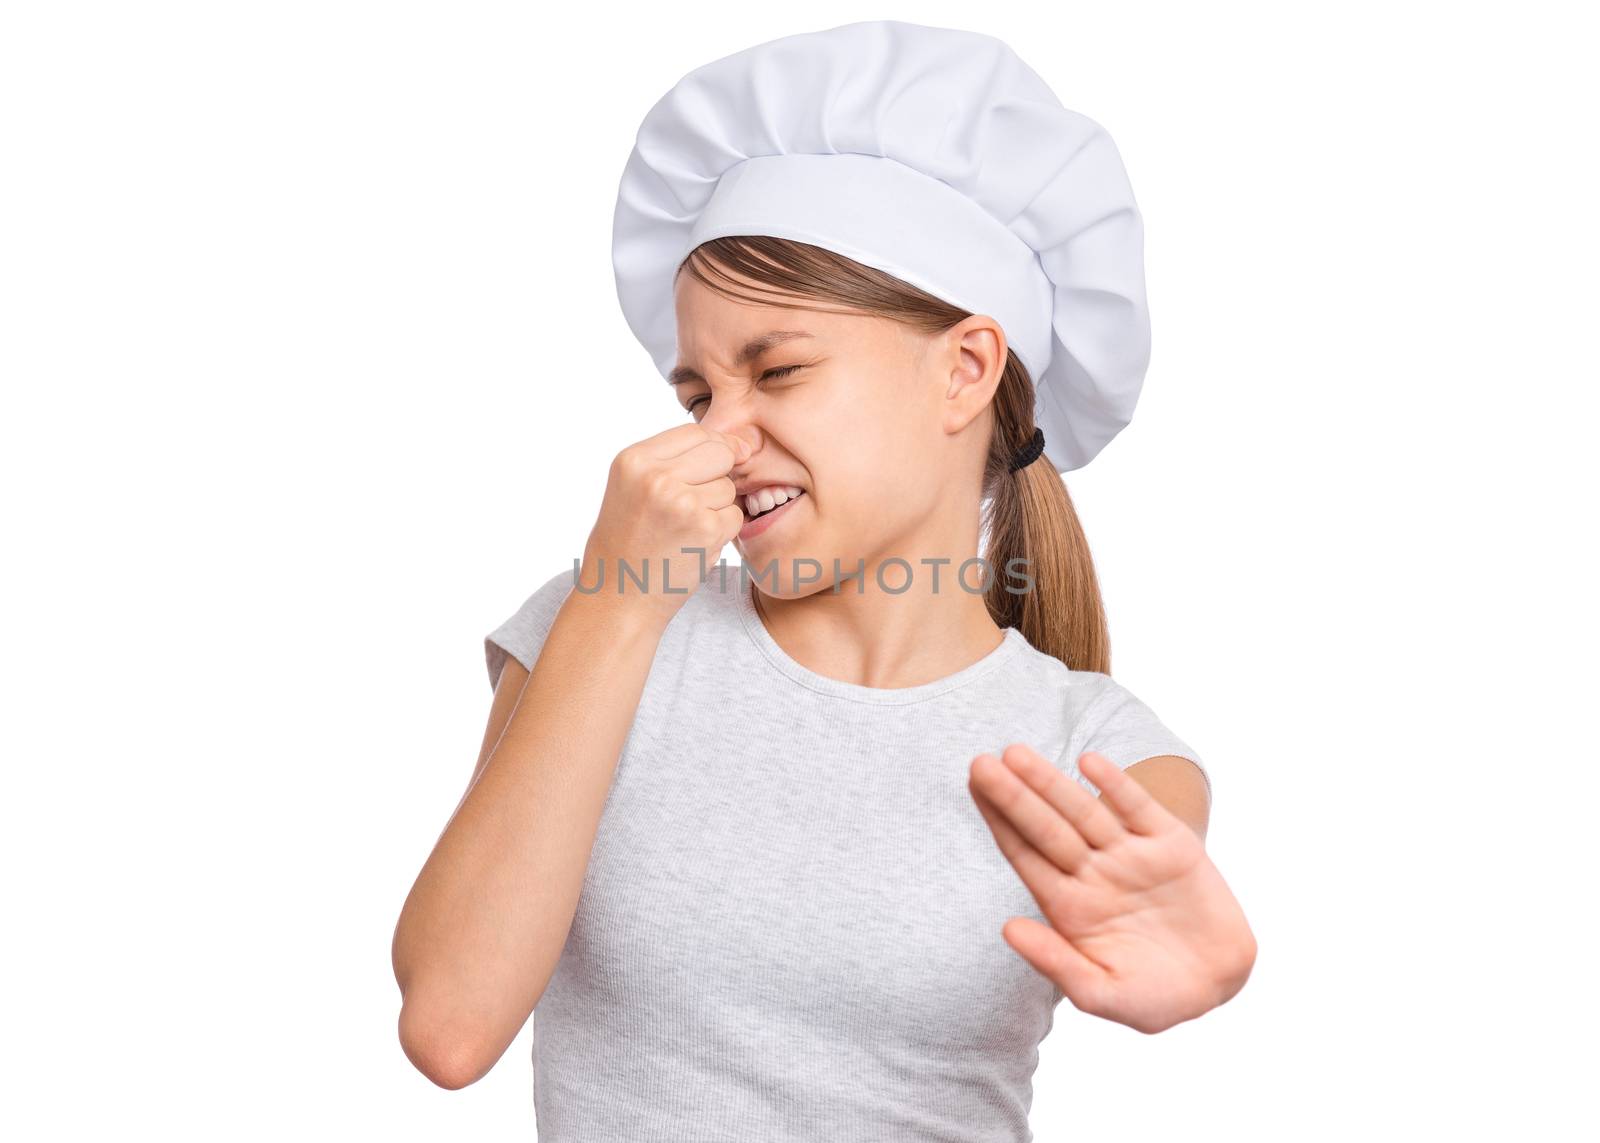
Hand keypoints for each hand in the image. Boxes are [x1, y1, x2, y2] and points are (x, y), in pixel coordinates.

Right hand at [580, 423, 752, 626]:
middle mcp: (656, 476)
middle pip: (719, 452)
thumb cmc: (628, 543)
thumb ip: (674, 461)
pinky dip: (722, 532)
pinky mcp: (705, 528)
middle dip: (719, 475)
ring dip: (718, 509)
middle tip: (695, 503)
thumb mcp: (632, 488)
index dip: (713, 447)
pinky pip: (734, 516)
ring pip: (728, 488)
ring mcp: (682, 502)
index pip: (695, 432)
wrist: (618, 599)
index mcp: (633, 459)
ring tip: (684, 530)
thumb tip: (740, 442)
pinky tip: (693, 545)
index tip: (715, 467)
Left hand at [968, 744, 1255, 1033]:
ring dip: (1052, 783)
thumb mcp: (1101, 992)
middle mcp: (1093, 872)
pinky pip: (1138, 809)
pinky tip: (1089, 763)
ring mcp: (1130, 855)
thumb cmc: (1153, 996)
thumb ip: (1054, 962)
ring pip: (1083, 812)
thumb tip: (1007, 928)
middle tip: (980, 763)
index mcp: (1068, 904)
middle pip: (1045, 827)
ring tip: (1017, 755)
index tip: (971, 788)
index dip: (998, 821)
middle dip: (1013, 796)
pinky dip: (1116, 786)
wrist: (1219, 983)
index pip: (1024, 855)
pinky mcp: (1171, 844)